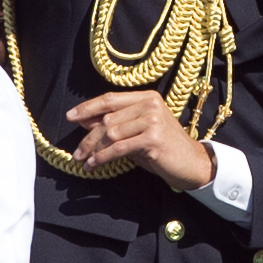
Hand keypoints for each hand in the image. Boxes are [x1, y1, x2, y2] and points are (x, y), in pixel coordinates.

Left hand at [65, 87, 216, 190]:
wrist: (191, 163)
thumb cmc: (164, 149)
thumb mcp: (137, 132)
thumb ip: (115, 124)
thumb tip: (84, 120)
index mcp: (147, 98)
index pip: (110, 99)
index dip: (88, 107)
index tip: (70, 116)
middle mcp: (150, 105)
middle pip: (108, 118)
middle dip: (88, 137)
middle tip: (76, 152)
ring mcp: (152, 121)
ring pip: (111, 133)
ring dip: (93, 149)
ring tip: (83, 161)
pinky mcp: (152, 139)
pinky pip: (119, 147)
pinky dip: (103, 157)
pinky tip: (94, 165)